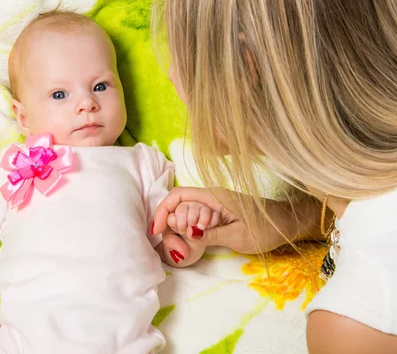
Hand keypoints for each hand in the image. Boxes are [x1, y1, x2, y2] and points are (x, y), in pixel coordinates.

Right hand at [153, 187, 305, 253]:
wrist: (286, 223)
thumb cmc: (266, 228)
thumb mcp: (239, 235)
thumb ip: (212, 234)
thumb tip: (187, 232)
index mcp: (213, 196)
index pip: (177, 195)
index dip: (162, 210)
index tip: (157, 231)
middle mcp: (209, 197)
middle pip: (177, 205)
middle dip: (170, 225)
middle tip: (178, 248)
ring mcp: (212, 205)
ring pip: (184, 213)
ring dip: (179, 229)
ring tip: (185, 248)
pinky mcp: (216, 214)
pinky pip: (194, 218)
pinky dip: (188, 230)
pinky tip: (191, 243)